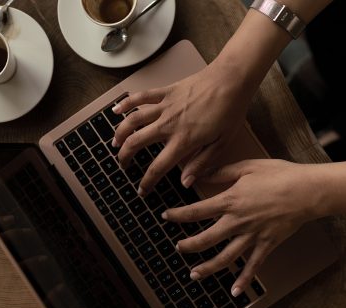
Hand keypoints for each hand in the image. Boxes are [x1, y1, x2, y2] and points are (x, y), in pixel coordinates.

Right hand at [112, 63, 254, 194]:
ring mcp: (165, 106)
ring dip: (120, 132)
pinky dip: (126, 103)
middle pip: (136, 142)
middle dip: (125, 156)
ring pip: (133, 120)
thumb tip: (186, 182)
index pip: (158, 167)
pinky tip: (116, 110)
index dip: (147, 182)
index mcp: (184, 141)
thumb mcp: (222, 143)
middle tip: (123, 164)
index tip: (141, 190)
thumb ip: (201, 163)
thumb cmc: (230, 111)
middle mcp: (169, 124)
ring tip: (115, 142)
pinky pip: (141, 97)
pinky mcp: (166, 92)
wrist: (231, 80)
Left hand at [161, 159, 324, 296]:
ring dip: (207, 267)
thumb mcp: (247, 167)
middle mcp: (237, 221)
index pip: (197, 211)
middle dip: (188, 245)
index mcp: (230, 200)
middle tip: (178, 247)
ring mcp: (252, 236)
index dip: (178, 214)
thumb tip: (200, 175)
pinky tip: (234, 292)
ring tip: (193, 274)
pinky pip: (253, 266)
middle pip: (206, 238)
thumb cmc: (279, 174)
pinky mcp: (267, 245)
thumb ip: (221, 172)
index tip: (166, 216)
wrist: (308, 190)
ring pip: (225, 257)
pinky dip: (244, 280)